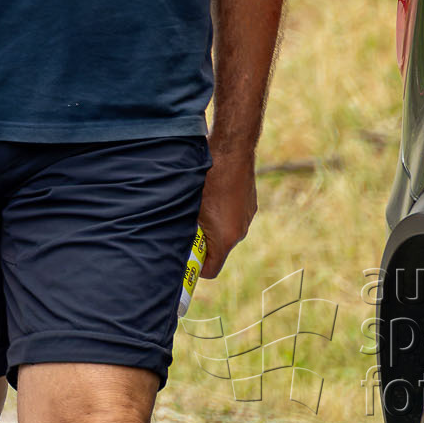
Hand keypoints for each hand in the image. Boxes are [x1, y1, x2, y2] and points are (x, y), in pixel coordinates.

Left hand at [196, 146, 256, 278]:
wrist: (231, 152)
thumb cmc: (207, 178)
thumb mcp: (190, 206)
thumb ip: (186, 228)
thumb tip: (173, 240)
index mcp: (226, 238)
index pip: (211, 270)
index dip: (196, 268)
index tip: (184, 260)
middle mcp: (240, 232)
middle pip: (218, 250)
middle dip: (201, 244)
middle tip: (185, 228)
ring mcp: (247, 218)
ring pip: (225, 232)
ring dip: (211, 226)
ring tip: (197, 207)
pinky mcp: (250, 205)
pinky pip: (232, 217)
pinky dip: (220, 213)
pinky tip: (210, 195)